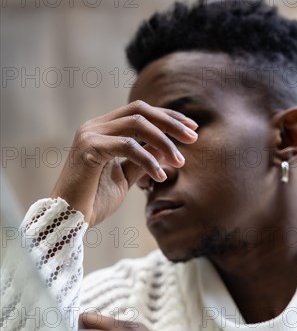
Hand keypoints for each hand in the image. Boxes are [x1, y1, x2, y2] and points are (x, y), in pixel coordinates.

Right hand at [51, 100, 197, 225]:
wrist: (69, 219)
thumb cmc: (93, 201)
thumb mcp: (125, 177)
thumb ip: (143, 160)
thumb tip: (167, 148)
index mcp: (102, 130)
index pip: (139, 111)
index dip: (167, 117)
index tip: (192, 129)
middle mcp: (94, 126)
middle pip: (140, 110)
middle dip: (171, 122)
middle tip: (194, 137)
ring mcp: (90, 135)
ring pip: (137, 124)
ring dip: (164, 141)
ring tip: (180, 161)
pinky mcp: (88, 149)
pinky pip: (128, 146)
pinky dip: (148, 160)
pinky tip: (160, 176)